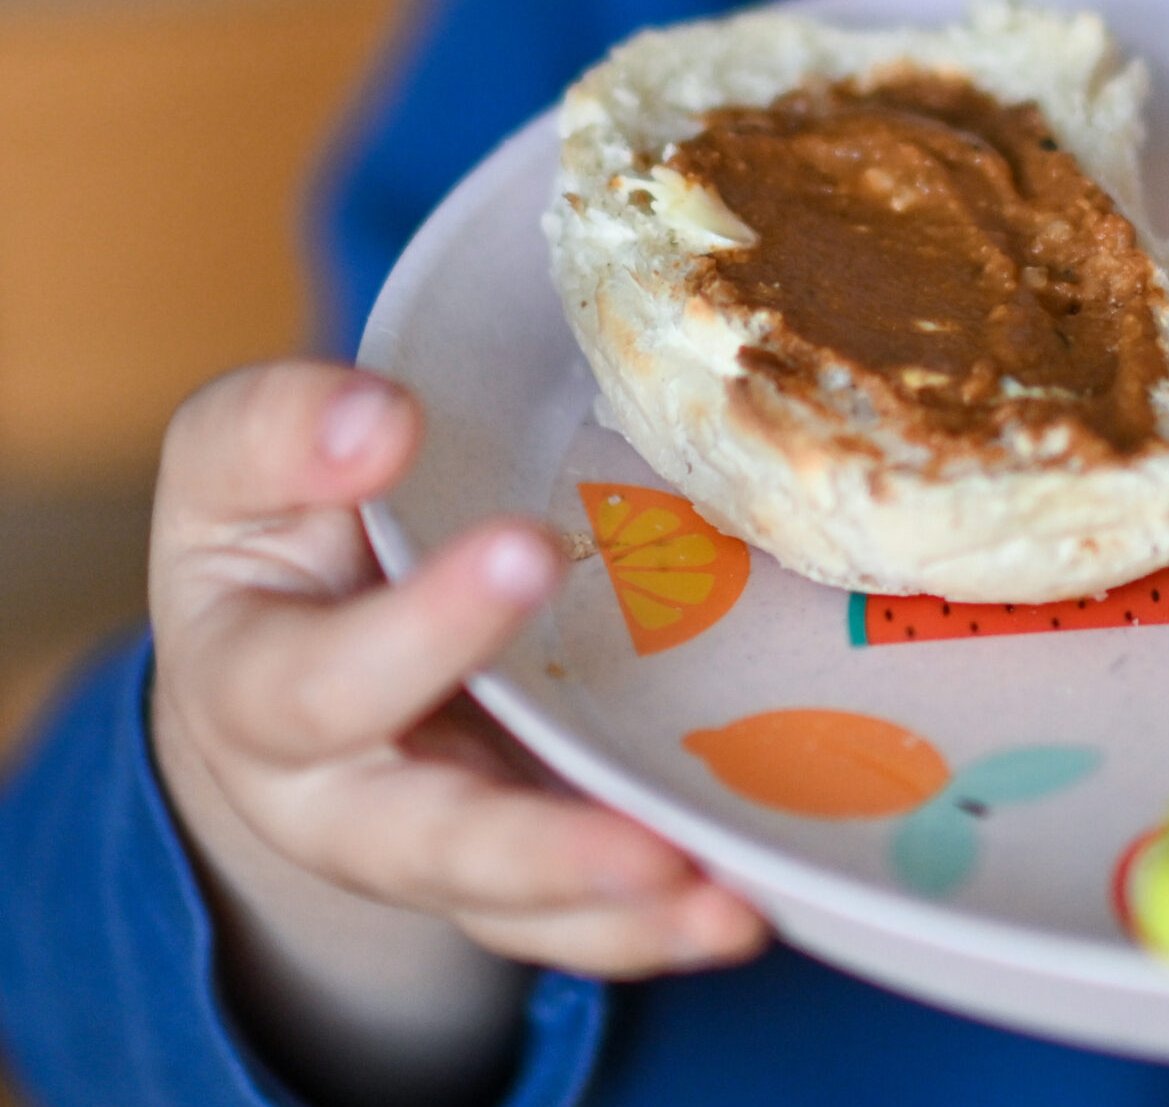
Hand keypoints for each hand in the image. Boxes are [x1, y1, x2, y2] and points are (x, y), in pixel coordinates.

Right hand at [149, 361, 764, 1103]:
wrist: (286, 645)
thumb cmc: (279, 530)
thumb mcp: (242, 461)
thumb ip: (287, 431)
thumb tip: (380, 421)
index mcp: (252, 689)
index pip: (325, 676)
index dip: (424, 625)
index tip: (529, 549)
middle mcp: (338, 801)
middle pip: (429, 843)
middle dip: (540, 847)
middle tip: (649, 841)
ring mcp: (435, 851)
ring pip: (521, 908)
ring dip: (629, 913)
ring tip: (729, 909)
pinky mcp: (516, 871)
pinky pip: (585, 921)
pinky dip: (664, 925)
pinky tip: (749, 909)